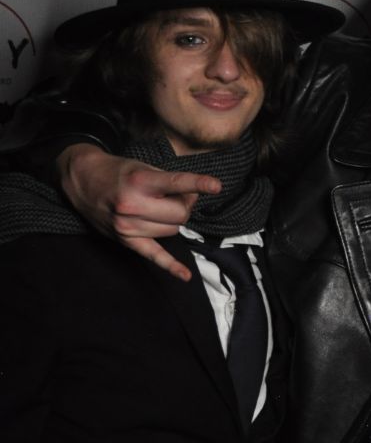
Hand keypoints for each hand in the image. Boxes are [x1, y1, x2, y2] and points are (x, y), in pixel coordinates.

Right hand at [58, 144, 221, 280]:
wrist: (82, 180)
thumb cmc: (118, 172)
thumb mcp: (144, 167)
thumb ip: (170, 181)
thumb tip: (194, 197)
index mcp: (139, 182)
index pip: (176, 184)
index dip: (198, 184)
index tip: (217, 186)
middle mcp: (132, 205)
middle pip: (180, 213)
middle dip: (185, 204)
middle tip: (176, 195)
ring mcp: (127, 226)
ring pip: (172, 231)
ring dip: (173, 221)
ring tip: (160, 208)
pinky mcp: (125, 240)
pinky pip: (153, 255)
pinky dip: (170, 266)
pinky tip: (185, 275)